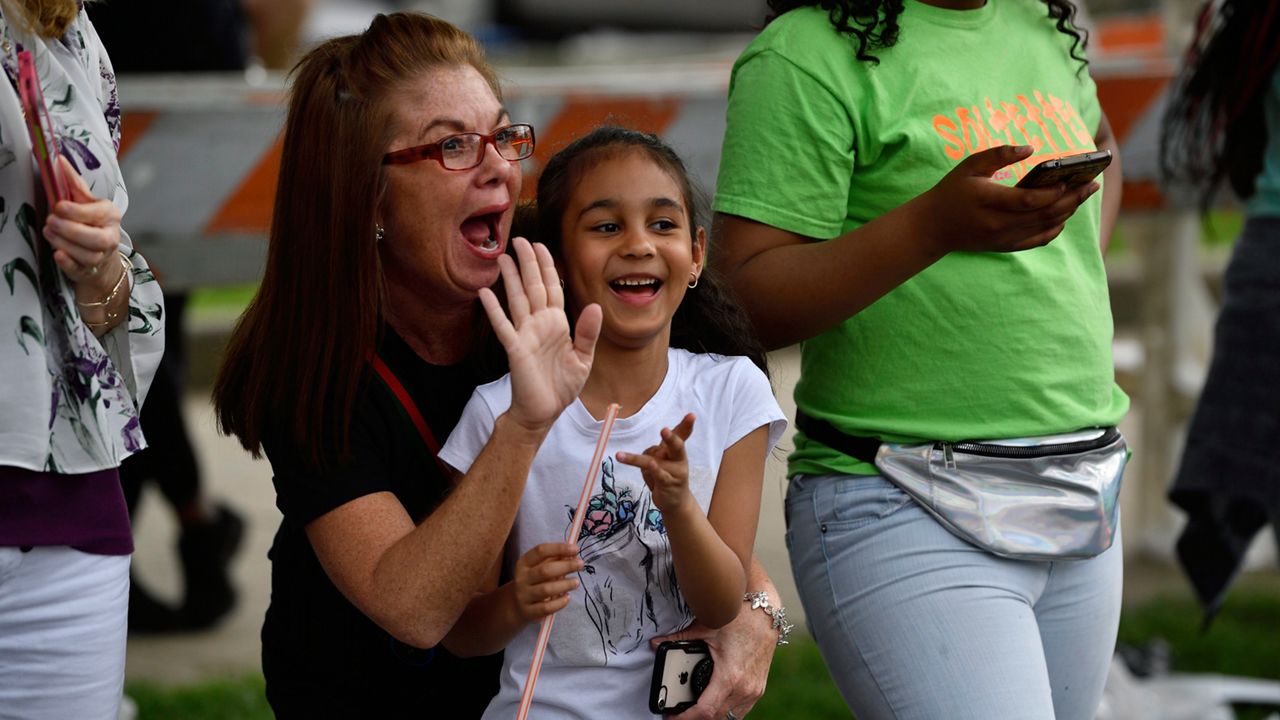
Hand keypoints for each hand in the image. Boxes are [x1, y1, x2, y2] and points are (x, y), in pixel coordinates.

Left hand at [43, 156, 123, 296]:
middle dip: (71, 230)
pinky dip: (68, 263)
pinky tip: (58, 254)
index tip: (58, 206)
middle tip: (50, 221)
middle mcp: (110, 237)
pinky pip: (80, 270)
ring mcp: (102, 256)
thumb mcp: (85, 201)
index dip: (77, 211)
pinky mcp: (90, 270)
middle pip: (96, 239)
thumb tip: (58, 159)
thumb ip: (72, 182)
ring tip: (48, 232)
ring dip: (65, 244)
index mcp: (110, 215)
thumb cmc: (90, 221)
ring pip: (88, 255)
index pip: (97, 214)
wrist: (100, 251)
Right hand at [480, 237, 601, 436]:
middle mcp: (539, 324)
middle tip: (519, 240)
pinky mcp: (515, 349)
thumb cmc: (561, 386)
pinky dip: (494, 309)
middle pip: (533, 287)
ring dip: (510, 278)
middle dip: (527, 263)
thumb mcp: (583, 359)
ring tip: (502, 257)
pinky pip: (503, 325)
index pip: (552, 288)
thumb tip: (595, 306)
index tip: (541, 246)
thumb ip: (588, 333)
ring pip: (517, 299)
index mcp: (557, 324)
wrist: (544, 412)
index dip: (546, 267)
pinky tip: (485, 292)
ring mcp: (525, 334)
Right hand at [510, 542, 581, 622]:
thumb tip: (573, 554)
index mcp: (524, 563)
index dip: (559, 548)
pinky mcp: (529, 611)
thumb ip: (554, 559)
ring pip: (546, 590)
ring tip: (576, 582)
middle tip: (580, 564)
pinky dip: (559, 603)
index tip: (575, 549)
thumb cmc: (533, 582)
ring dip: (564, 585)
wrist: (516, 606)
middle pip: (545, 570)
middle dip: (566, 566)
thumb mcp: (538, 567)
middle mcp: (522, 579)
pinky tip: (567, 598)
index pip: (540, 551)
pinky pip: (546, 608)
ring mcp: (524, 596)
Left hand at [617, 413, 695, 513]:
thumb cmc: (668, 476)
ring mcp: (674, 473)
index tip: (692, 415)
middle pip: (676, 446)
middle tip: (664, 430)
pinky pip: (658, 476)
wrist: (676, 502)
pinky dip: (653, 471)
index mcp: (677, 451)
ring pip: (654, 461)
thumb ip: (658, 450)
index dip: (686, 425)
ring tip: (619, 456)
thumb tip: (652, 449)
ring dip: (636, 459)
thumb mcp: (664, 460)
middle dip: (671, 438)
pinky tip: (650, 467)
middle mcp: (679, 460)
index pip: (681, 435)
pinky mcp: (667, 485)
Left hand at [651, 611, 775, 718]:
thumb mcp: (707, 628)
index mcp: (730, 677)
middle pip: (716, 718)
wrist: (767, 612)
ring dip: (713, 716)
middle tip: (679, 713)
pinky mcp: (759, 687)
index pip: (704, 711)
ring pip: (730, 717)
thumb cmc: (742, 618)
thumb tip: (656, 643)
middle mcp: (745, 688)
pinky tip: (716, 702)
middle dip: (695, 718)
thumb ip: (679, 639)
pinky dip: (726, 710)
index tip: (672, 716)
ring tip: (695, 710)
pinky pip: (741, 710)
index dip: (685, 718)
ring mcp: (754, 690)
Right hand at [913, 144, 1100, 255]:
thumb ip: (998, 154)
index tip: (1069, 178)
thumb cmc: (951, 191)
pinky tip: (1065, 216)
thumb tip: (1029, 148)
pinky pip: (1037, 240)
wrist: (933, 227)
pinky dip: (1055, 229)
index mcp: (989, 201)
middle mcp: (999, 224)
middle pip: (1045, 214)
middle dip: (1073, 199)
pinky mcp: (1005, 246)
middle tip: (1092, 185)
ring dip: (1068, 212)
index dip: (1053, 191)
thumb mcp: (969, 166)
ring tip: (1083, 195)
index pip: (1030, 200)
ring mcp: (1003, 238)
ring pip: (1045, 227)